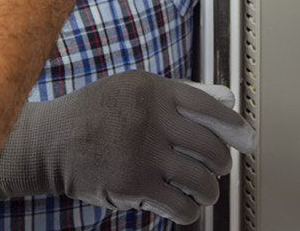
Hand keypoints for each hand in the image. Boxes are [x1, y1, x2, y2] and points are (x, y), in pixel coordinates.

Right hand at [0, 71, 255, 223]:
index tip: (249, 138)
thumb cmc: (93, 114)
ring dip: (209, 190)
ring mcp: (143, 152)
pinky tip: (185, 207)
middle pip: (210, 145)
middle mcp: (150, 118)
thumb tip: (229, 100)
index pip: (208, 106)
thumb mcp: (133, 90)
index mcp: (152, 90)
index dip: (234, 125)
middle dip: (222, 162)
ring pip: (200, 178)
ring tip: (205, 191)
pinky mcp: (134, 184)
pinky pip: (180, 204)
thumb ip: (181, 94)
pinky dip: (190, 211)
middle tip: (219, 168)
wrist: (50, 143)